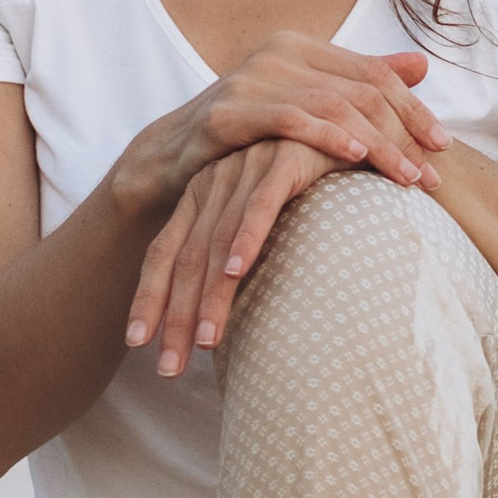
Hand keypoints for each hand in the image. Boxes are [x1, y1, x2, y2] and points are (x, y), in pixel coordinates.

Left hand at [125, 140, 336, 374]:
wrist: (360, 128)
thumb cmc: (316, 180)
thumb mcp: (268, 218)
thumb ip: (241, 254)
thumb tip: (219, 311)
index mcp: (205, 195)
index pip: (165, 253)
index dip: (149, 298)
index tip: (137, 344)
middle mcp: (217, 180)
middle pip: (184, 257)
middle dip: (174, 316)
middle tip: (168, 369)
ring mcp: (249, 168)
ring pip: (218, 241)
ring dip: (210, 295)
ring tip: (204, 342)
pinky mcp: (288, 157)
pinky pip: (262, 204)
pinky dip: (246, 239)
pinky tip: (237, 273)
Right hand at [126, 33, 448, 219]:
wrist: (173, 155)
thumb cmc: (247, 133)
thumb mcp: (305, 102)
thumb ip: (358, 82)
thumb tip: (421, 65)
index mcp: (302, 46)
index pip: (374, 72)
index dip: (414, 108)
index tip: (444, 146)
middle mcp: (279, 53)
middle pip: (362, 90)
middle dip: (404, 134)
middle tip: (433, 175)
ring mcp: (253, 78)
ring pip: (334, 107)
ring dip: (378, 146)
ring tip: (406, 179)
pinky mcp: (229, 111)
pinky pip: (290, 121)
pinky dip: (327, 138)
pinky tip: (356, 159)